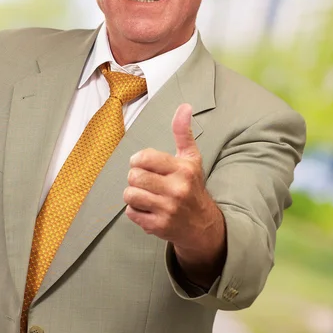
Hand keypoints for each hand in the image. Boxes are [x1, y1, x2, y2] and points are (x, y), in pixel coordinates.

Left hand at [124, 104, 225, 285]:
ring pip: (129, 194)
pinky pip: (131, 213)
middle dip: (135, 178)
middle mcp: (177, 189)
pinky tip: (148, 209)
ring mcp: (167, 209)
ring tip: (146, 195)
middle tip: (145, 182)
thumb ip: (183, 132)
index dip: (138, 160)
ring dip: (133, 194)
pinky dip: (135, 211)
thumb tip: (184, 106)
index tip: (143, 164)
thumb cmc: (192, 186)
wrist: (203, 226)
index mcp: (183, 169)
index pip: (144, 158)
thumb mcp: (191, 158)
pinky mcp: (158, 226)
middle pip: (133, 176)